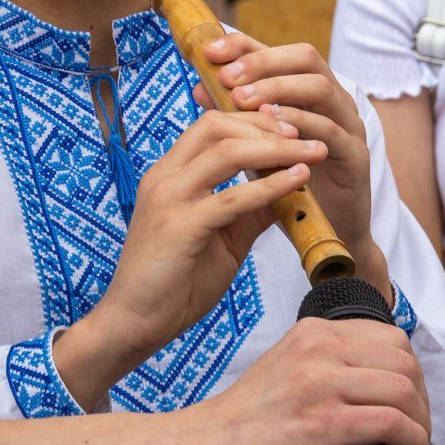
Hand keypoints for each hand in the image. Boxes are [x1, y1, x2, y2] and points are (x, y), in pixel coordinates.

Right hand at [55, 109, 323, 406]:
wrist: (135, 323)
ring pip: (226, 151)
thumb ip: (250, 211)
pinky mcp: (179, 226)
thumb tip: (289, 188)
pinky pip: (231, 197)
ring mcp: (168, 198)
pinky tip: (297, 181)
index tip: (289, 130)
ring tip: (310, 152)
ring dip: (275, 148)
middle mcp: (164, 178)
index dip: (252, 121)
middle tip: (303, 135)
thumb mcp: (222, 240)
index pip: (210, 126)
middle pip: (216, 125)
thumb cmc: (175, 284)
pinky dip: (269, 186)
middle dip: (264, 125)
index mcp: (169, 175)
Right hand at [172, 317, 430, 444]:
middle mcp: (318, 350)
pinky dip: (412, 441)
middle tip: (415, 425)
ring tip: (413, 442)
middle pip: (404, 362)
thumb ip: (327, 363)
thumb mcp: (288, 368)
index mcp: (312, 332)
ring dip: (421, 424)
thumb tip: (378, 381)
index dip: (410, 372)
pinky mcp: (321, 424)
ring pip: (404, 390)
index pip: (391, 337)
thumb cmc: (244, 420)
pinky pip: (391, 423)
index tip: (408, 399)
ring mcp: (319, 384)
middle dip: (421, 399)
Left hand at [201, 34, 385, 289]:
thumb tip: (200, 86)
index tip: (210, 52)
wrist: (327, 233)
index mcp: (306, 92)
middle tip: (228, 78)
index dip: (243, 45)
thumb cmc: (288, 184)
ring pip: (320, 87)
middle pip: (305, 57)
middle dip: (263, 62)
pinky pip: (332, 131)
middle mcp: (332, 100)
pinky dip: (302, 125)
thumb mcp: (255, 145)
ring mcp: (348, 124)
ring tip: (243, 101)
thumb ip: (235, 117)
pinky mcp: (357, 155)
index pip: (277, 50)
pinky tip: (273, 131)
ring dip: (279, 90)